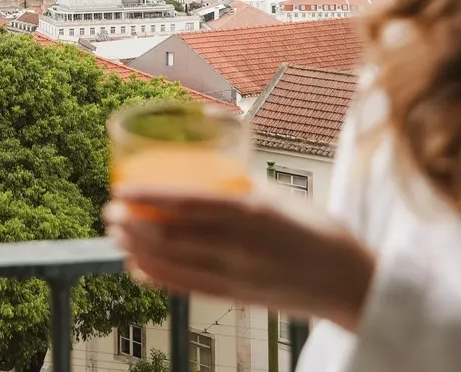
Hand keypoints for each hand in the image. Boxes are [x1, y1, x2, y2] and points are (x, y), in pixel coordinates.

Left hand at [104, 187, 375, 330]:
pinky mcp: (238, 297)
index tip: (121, 189)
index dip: (149, 196)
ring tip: (116, 234)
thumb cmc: (318, 231)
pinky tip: (137, 268)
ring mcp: (238, 275)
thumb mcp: (281, 194)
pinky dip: (158, 277)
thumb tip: (208, 164)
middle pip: (172, 235)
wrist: (350, 281)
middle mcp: (241, 245)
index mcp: (253, 211)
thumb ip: (242, 183)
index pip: (188, 202)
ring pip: (174, 263)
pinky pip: (188, 288)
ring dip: (138, 249)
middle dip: (133, 223)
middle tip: (110, 210)